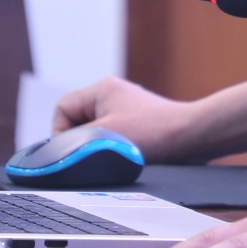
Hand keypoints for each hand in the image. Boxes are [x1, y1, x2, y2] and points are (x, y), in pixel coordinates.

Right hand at [51, 76, 196, 160]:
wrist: (192, 137)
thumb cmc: (152, 133)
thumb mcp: (103, 138)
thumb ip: (73, 144)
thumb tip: (54, 154)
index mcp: (101, 89)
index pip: (63, 108)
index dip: (60, 132)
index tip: (72, 152)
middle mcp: (112, 94)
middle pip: (77, 120)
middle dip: (80, 140)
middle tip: (91, 156)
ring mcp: (126, 108)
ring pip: (94, 131)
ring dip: (97, 146)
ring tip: (110, 157)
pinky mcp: (137, 123)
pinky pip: (111, 136)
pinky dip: (112, 148)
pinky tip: (122, 158)